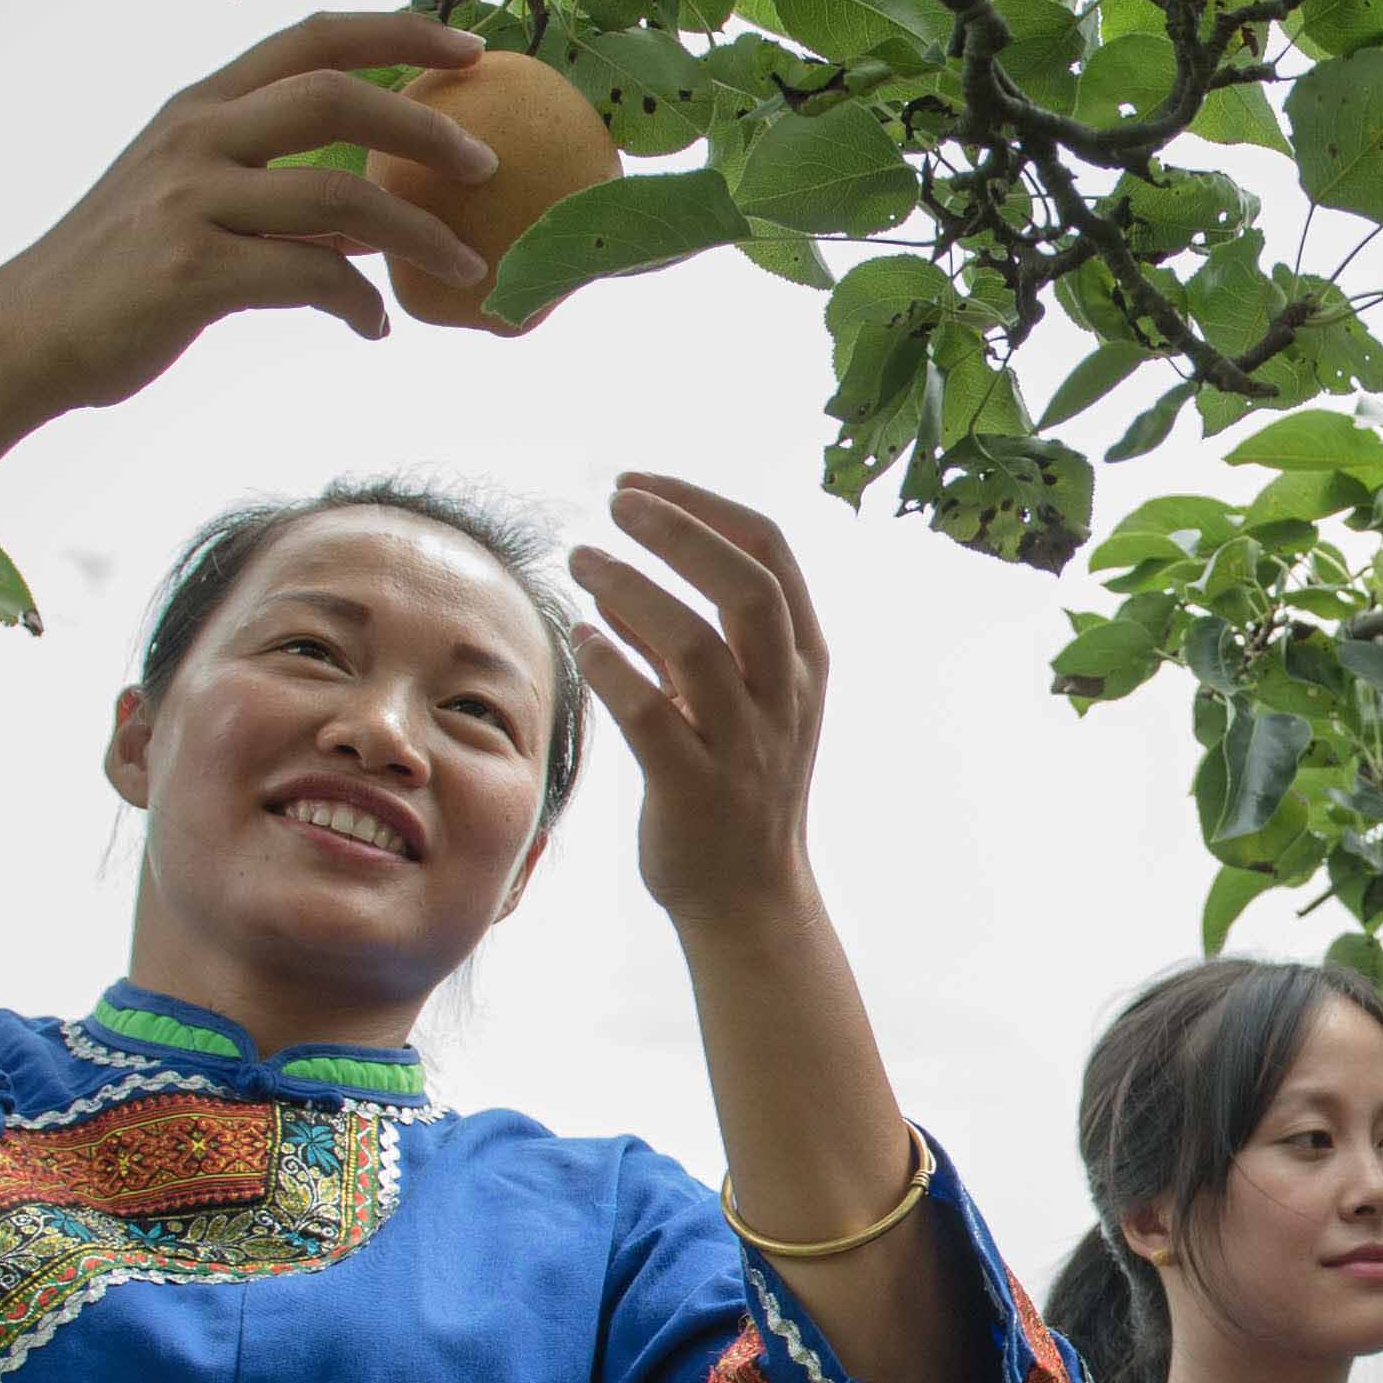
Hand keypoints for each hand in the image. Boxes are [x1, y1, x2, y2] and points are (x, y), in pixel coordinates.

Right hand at [0, 12, 510, 417]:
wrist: (23, 336)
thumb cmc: (119, 273)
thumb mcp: (188, 199)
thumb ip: (270, 188)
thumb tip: (375, 219)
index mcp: (200, 105)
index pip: (311, 37)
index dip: (399, 30)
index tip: (474, 46)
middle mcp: (195, 135)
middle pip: (335, 97)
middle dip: (425, 125)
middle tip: (487, 164)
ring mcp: (189, 200)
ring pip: (338, 197)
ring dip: (418, 234)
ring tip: (465, 266)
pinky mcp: (189, 272)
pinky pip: (309, 278)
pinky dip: (358, 303)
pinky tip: (373, 326)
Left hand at [573, 474, 830, 937]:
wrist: (748, 899)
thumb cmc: (734, 789)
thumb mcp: (736, 702)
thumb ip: (686, 640)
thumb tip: (621, 576)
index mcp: (803, 662)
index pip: (771, 552)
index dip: (702, 505)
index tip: (638, 483)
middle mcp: (783, 697)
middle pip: (747, 586)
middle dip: (679, 531)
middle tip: (614, 501)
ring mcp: (745, 745)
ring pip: (697, 645)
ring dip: (631, 590)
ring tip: (579, 560)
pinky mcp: (695, 790)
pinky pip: (649, 716)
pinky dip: (610, 668)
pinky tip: (579, 640)